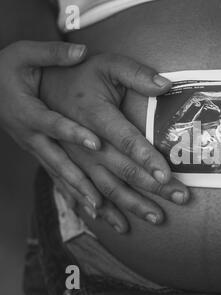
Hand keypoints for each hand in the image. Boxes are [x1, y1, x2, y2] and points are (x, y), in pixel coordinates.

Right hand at [0, 40, 104, 208]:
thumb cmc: (8, 70)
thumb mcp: (24, 54)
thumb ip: (52, 53)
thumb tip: (82, 50)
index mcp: (29, 111)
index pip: (53, 123)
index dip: (72, 132)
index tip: (95, 141)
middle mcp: (32, 136)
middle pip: (60, 162)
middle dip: (83, 182)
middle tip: (105, 200)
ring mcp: (36, 149)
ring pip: (60, 176)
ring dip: (81, 195)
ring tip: (101, 212)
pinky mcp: (41, 155)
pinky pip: (58, 179)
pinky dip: (73, 196)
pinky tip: (93, 212)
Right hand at [40, 53, 189, 231]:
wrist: (38, 87)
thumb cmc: (80, 76)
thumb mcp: (108, 64)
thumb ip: (136, 74)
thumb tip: (166, 84)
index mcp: (96, 116)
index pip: (126, 140)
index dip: (147, 158)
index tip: (167, 175)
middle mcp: (85, 144)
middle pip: (123, 170)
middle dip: (154, 187)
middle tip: (182, 197)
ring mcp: (75, 160)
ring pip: (107, 188)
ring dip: (133, 205)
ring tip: (158, 218)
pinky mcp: (69, 168)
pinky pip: (85, 195)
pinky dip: (102, 211)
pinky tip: (119, 224)